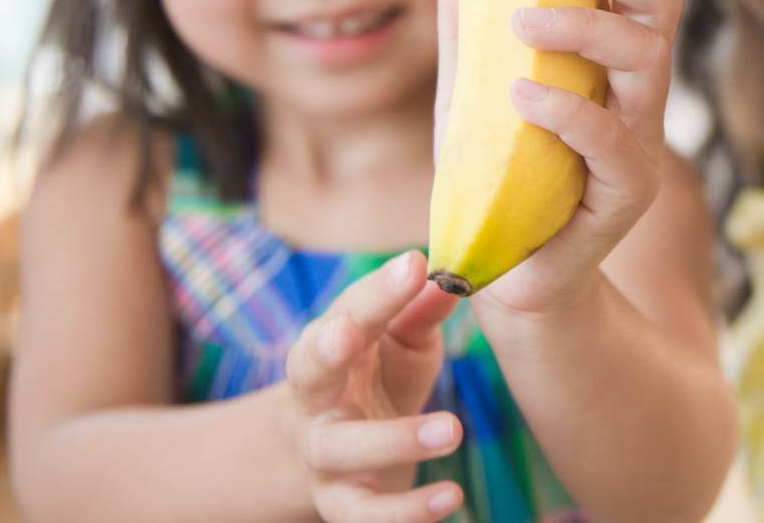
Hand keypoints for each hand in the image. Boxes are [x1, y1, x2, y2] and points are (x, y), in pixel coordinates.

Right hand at [284, 250, 465, 521]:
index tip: (413, 265)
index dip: (376, 291)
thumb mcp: (399, 340)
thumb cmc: (375, 375)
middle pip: (310, 371)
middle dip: (327, 349)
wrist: (335, 451)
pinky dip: (405, 511)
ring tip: (453, 431)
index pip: (349, 311)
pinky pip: (365, 513)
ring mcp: (322, 453)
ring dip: (395, 440)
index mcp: (329, 344)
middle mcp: (314, 397)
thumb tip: (453, 277)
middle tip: (354, 332)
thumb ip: (420, 312)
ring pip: (342, 449)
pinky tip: (450, 499)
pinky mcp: (340, 501)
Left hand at [437, 0, 680, 314]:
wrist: (504, 279)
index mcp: (609, 66)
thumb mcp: (470, 97)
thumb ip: (469, 35)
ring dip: (589, 29)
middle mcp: (636, 96)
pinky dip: (570, 111)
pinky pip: (614, 141)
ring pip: (649, 63)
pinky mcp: (624, 196)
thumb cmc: (495, 184)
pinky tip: (525, 92)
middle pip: (660, 9)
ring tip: (524, 19)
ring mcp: (638, 144)